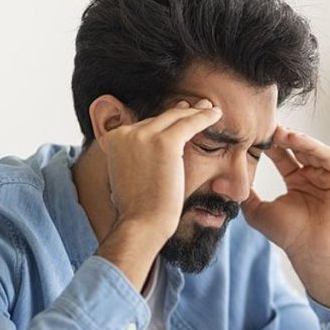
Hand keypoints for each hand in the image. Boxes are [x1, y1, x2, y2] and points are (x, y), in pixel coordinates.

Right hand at [97, 99, 221, 237]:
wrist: (142, 222)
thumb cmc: (138, 209)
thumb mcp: (125, 177)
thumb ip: (131, 160)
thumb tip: (143, 158)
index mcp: (113, 140)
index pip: (143, 125)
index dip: (162, 120)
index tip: (177, 111)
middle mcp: (125, 133)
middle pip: (158, 119)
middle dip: (179, 112)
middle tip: (195, 107)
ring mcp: (143, 135)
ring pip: (175, 117)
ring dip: (195, 111)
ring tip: (209, 108)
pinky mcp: (165, 142)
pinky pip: (189, 123)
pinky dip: (204, 117)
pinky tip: (216, 114)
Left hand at [241, 126, 329, 309]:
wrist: (312, 252)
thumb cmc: (288, 235)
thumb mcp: (258, 212)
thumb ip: (245, 195)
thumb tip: (221, 181)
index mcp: (296, 182)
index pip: (282, 156)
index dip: (268, 145)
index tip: (252, 133)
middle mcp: (313, 176)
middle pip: (297, 148)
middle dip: (281, 137)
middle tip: (264, 125)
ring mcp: (328, 176)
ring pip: (311, 149)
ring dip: (294, 138)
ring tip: (277, 132)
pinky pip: (325, 155)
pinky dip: (310, 145)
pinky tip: (293, 139)